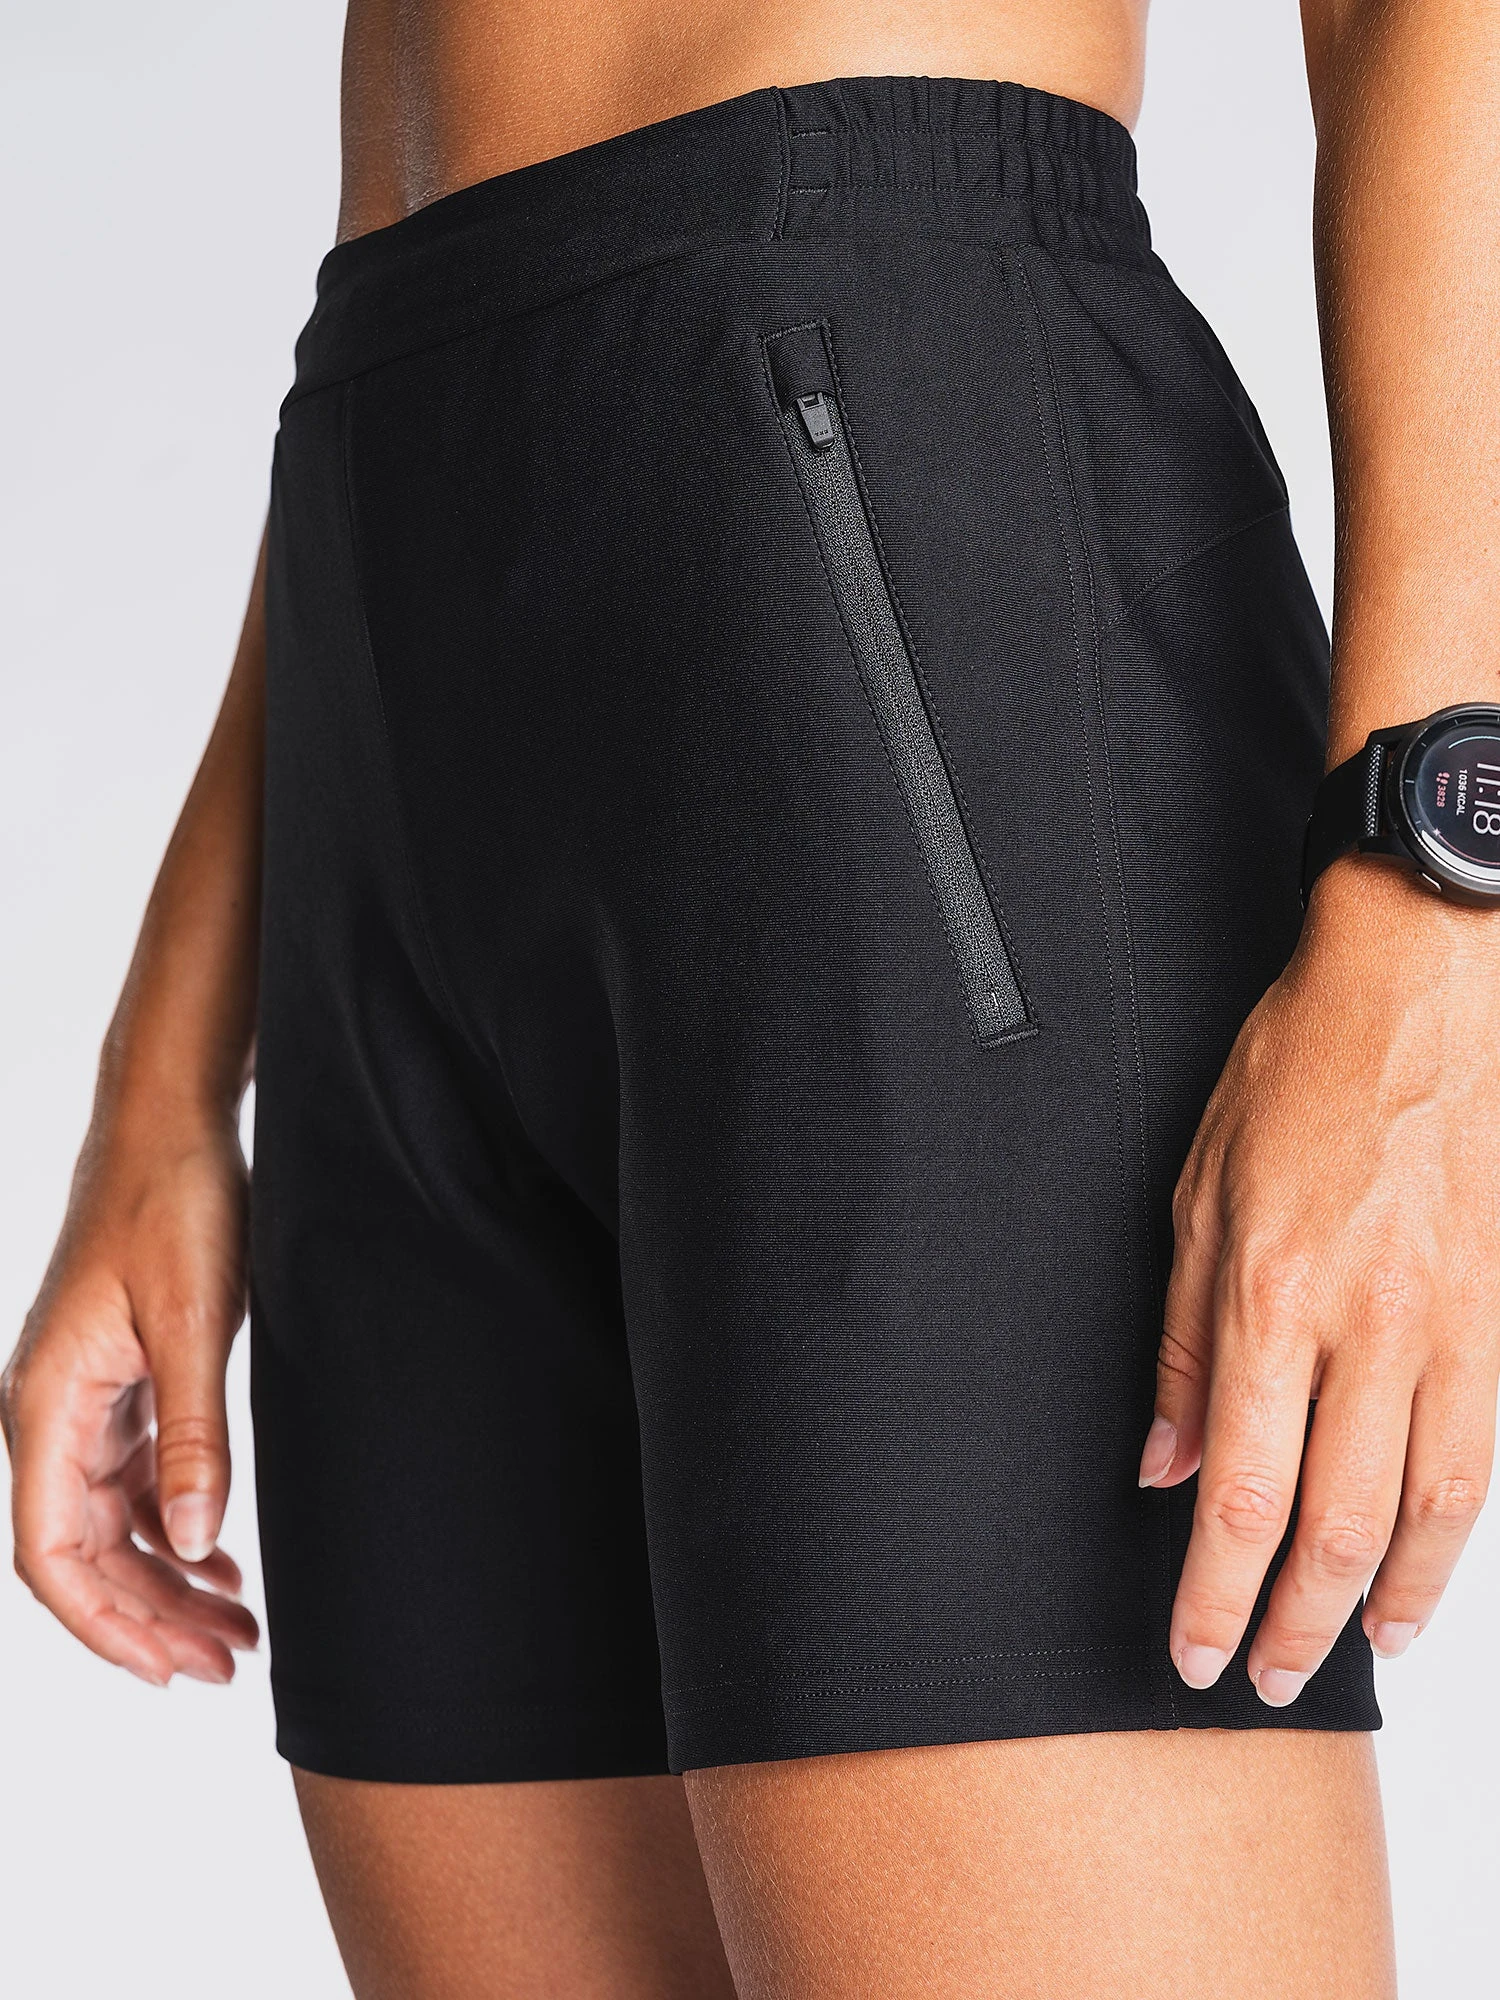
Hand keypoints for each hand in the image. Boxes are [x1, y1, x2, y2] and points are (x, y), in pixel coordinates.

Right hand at [2, 1105, 259, 1684]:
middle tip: (226, 1663)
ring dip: (166, 1580)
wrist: (171, 1124)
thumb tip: (192, 1543)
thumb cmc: (172, 1203)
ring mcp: (84, 1400)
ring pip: (112, 1523)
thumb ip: (194, 1437)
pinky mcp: (119, 1382)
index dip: (107, 1625)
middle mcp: (52, 1413)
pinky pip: (133, 1481)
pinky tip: (219, 1555)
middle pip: (84, 1554)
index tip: (170, 1670)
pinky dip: (173, 1526)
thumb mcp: (192, 1322)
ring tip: (235, 1627)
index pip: (54, 1556)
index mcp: (46, 1407)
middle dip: (149, 1619)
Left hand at [1139, 858, 1499, 1702]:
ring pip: (1432, 1508)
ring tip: (1360, 1648)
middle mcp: (1369, 1326)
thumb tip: (1163, 1457)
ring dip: (1394, 1599)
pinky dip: (1460, 1531)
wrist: (1424, 989)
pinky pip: (1483, 1451)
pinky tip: (1435, 1564)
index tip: (1195, 1650)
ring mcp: (1453, 1324)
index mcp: (1271, 1294)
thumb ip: (1182, 1338)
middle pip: (1338, 1524)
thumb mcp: (1197, 1190)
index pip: (1237, 1490)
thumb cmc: (1302, 1069)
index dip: (1216, 1592)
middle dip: (1299, 1622)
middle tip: (1270, 1677)